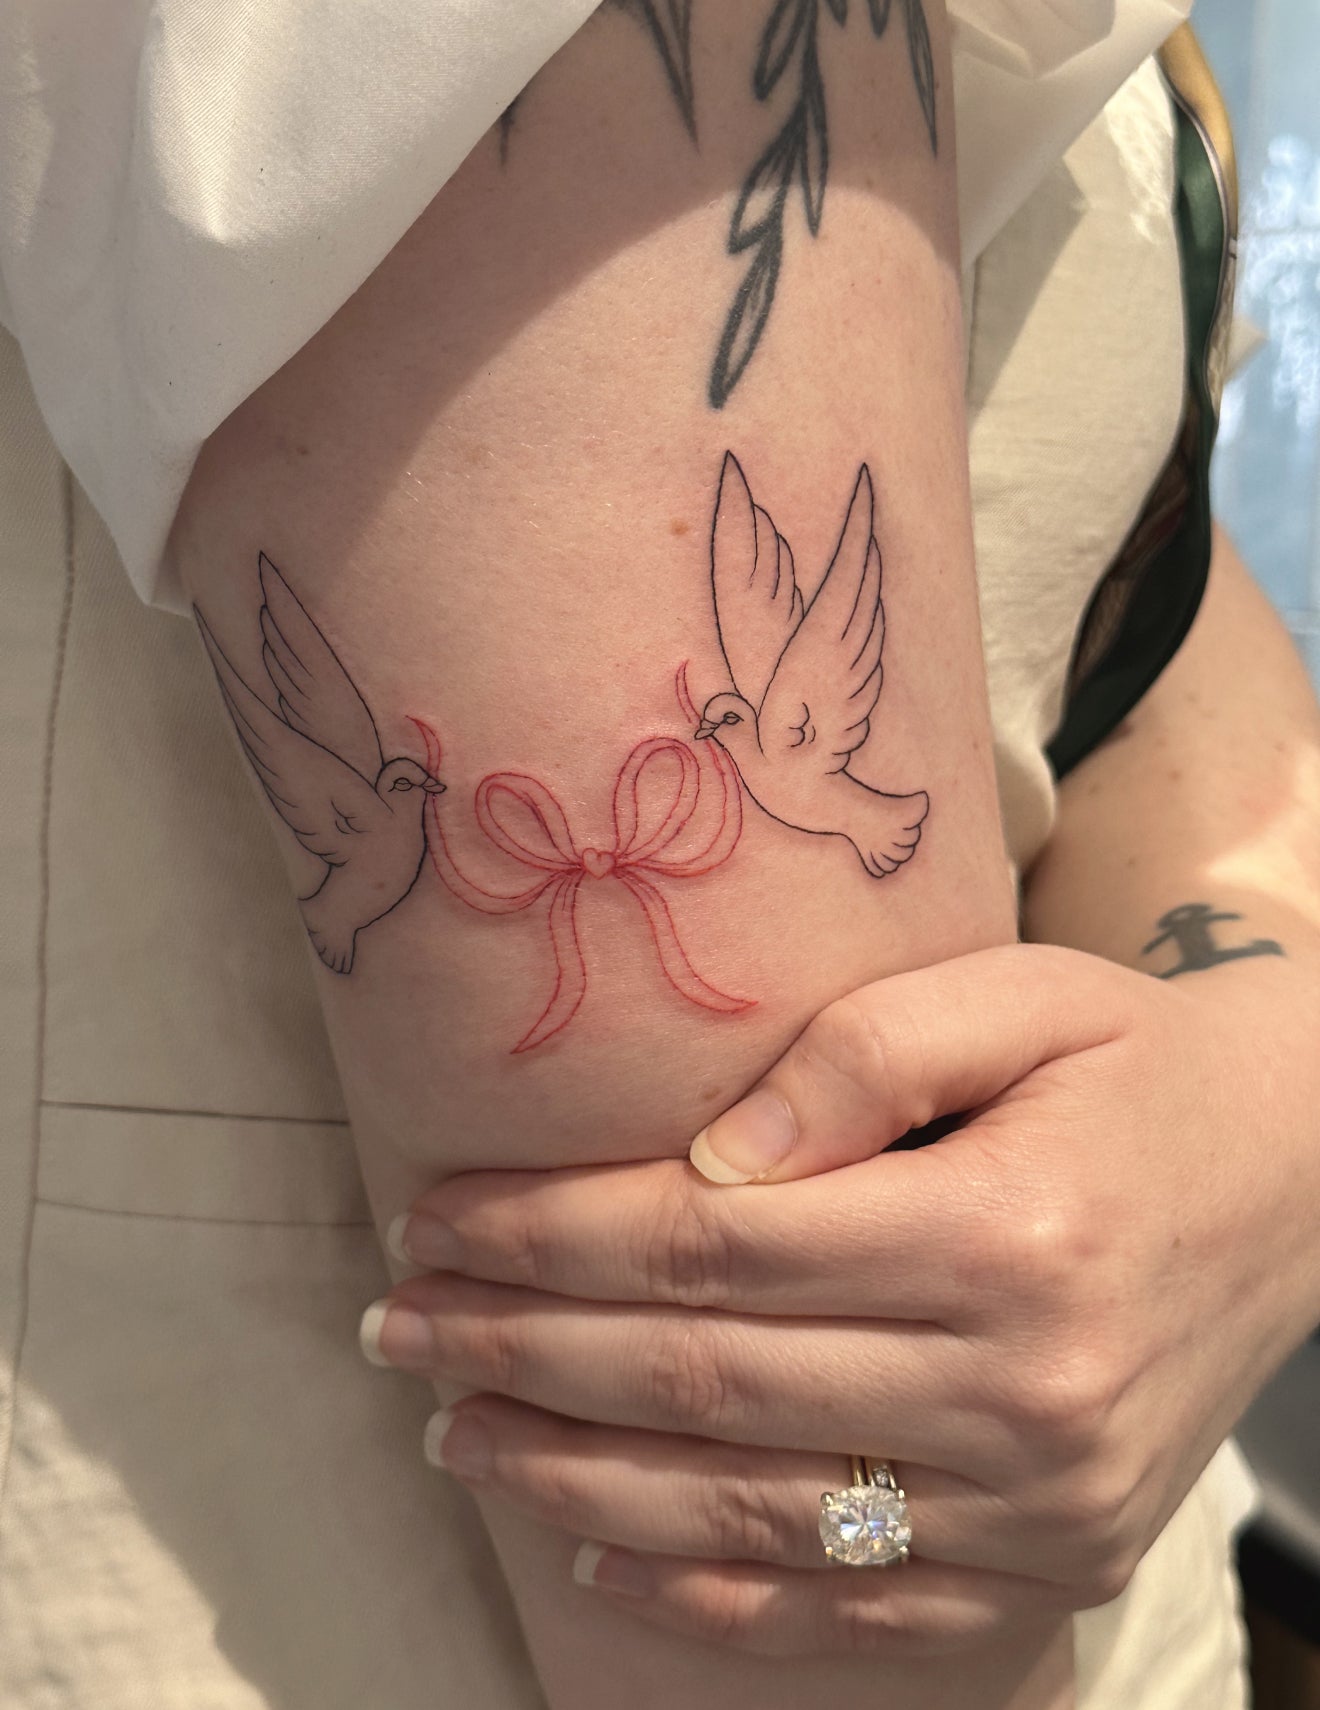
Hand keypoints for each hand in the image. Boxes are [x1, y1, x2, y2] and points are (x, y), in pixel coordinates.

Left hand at [362, 944, 1319, 1656]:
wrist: (1298, 1179)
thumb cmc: (1134, 1064)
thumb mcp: (1021, 995)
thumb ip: (868, 1054)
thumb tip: (713, 1155)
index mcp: (1009, 1233)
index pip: (713, 1249)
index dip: (553, 1238)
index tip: (436, 1218)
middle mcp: (1030, 1391)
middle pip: (706, 1382)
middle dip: (523, 1351)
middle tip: (397, 1321)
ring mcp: (1048, 1505)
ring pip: (750, 1511)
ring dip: (574, 1473)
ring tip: (453, 1425)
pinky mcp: (1060, 1567)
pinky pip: (851, 1611)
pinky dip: (705, 1594)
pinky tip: (591, 1551)